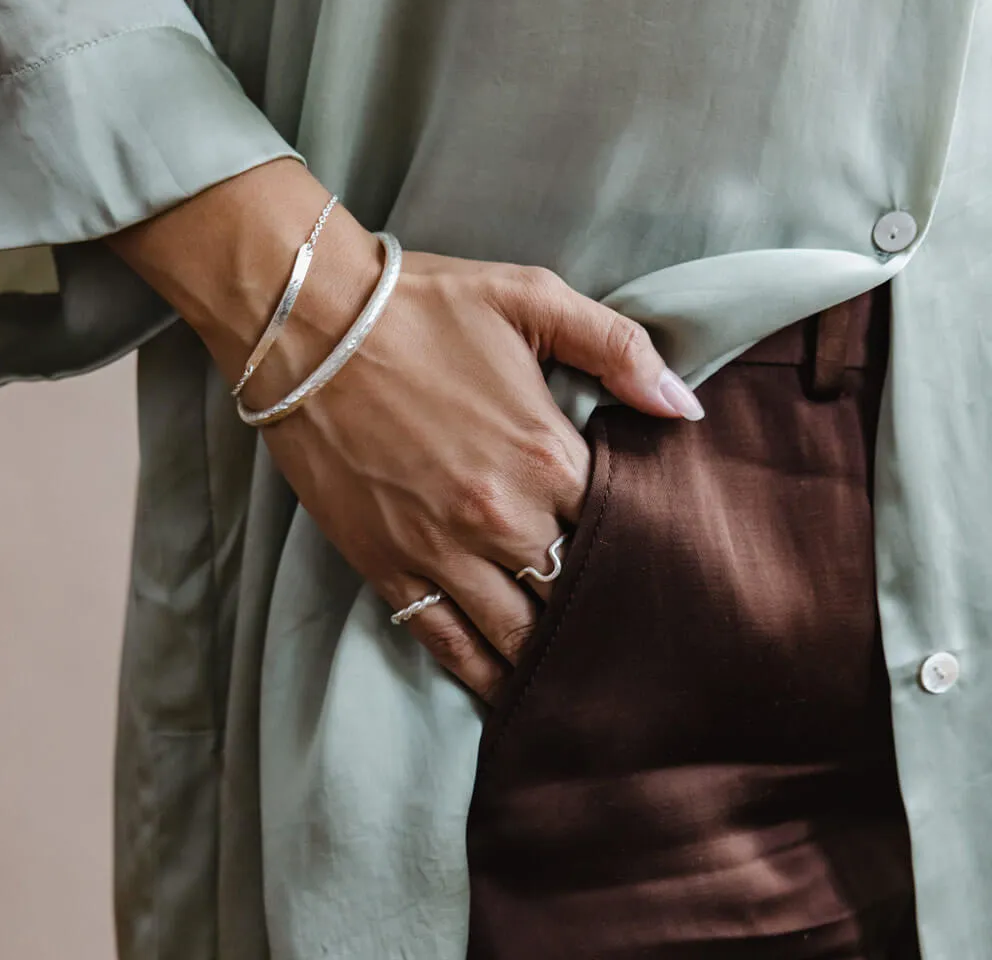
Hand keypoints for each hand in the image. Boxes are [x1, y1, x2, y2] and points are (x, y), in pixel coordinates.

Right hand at [108, 161, 702, 700]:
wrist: (305, 324)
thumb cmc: (421, 306)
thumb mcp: (531, 297)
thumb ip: (618, 348)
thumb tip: (686, 408)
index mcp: (547, 453)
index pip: (623, 528)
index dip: (645, 548)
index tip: (661, 565)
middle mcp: (503, 516)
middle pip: (577, 591)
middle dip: (605, 609)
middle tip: (636, 634)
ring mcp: (442, 550)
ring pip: (520, 634)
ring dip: (554, 658)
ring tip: (587, 679)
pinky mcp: (388, 567)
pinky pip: (447, 644)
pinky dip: (483, 676)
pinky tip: (509, 696)